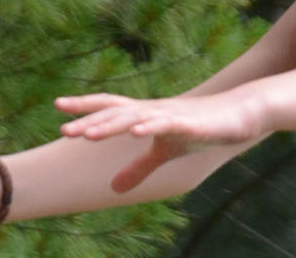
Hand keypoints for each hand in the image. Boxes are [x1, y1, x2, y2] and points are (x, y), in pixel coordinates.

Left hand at [56, 92, 262, 192]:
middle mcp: (152, 111)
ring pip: (134, 118)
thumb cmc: (197, 130)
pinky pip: (166, 124)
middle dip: (89, 120)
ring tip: (87, 133)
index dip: (85, 107)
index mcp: (144, 115)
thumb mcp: (164, 153)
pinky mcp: (189, 123)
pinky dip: (150, 127)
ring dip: (110, 125)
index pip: (109, 108)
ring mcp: (169, 115)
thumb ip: (137, 168)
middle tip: (63, 129)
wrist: (236, 116)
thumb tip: (113, 189)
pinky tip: (136, 132)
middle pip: (115, 113)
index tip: (59, 107)